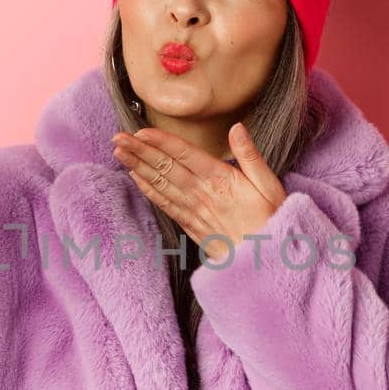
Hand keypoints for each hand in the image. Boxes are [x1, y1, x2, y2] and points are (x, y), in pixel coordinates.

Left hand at [111, 122, 287, 262]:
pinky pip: (165, 205)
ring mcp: (194, 211)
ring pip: (160, 185)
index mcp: (221, 180)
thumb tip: (237, 128)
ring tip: (118, 152)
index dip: (161, 142)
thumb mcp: (270, 185)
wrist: (266, 262)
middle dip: (140, 151)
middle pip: (166, 168)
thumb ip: (250, 155)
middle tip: (117, 137)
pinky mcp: (191, 225)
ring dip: (138, 167)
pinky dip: (148, 190)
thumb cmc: (271, 220)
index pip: (185, 155)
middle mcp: (202, 194)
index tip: (140, 131)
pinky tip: (134, 178)